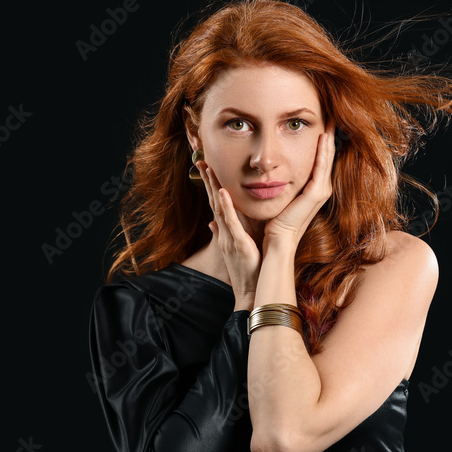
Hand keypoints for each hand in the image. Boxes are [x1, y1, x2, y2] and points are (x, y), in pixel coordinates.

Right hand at [197, 160, 261, 306]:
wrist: (250, 290)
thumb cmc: (247, 269)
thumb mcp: (236, 246)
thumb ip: (225, 232)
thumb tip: (211, 222)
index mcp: (226, 230)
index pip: (216, 204)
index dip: (211, 185)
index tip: (206, 167)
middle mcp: (224, 231)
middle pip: (213, 201)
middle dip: (207, 181)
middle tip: (201, 161)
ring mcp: (229, 236)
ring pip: (218, 208)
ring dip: (212, 187)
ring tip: (208, 169)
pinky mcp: (238, 243)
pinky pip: (231, 223)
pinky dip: (226, 207)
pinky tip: (222, 193)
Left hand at [263, 119, 335, 249]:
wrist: (278, 240)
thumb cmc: (275, 220)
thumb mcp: (279, 194)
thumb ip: (279, 180)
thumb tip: (267, 166)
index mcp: (313, 187)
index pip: (320, 158)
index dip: (322, 140)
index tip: (320, 121)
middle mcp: (321, 187)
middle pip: (327, 154)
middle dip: (329, 134)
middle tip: (330, 114)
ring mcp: (320, 191)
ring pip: (326, 158)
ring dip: (329, 138)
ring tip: (330, 119)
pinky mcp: (316, 194)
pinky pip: (321, 167)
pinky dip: (323, 151)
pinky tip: (323, 136)